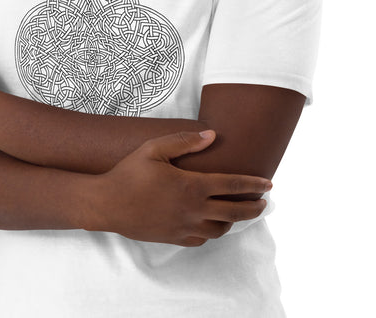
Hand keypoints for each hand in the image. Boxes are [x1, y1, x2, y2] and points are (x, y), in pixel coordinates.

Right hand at [90, 130, 270, 246]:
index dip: (254, 184)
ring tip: (238, 211)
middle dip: (253, 207)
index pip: (233, 185)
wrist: (106, 205)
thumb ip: (184, 140)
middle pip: (235, 212)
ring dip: (233, 220)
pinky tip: (212, 224)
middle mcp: (193, 210)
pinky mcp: (174, 238)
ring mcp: (184, 227)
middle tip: (263, 202)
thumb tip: (212, 135)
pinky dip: (213, 232)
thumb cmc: (129, 173)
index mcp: (192, 186)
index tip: (269, 184)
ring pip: (220, 229)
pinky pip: (202, 239)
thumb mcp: (154, 148)